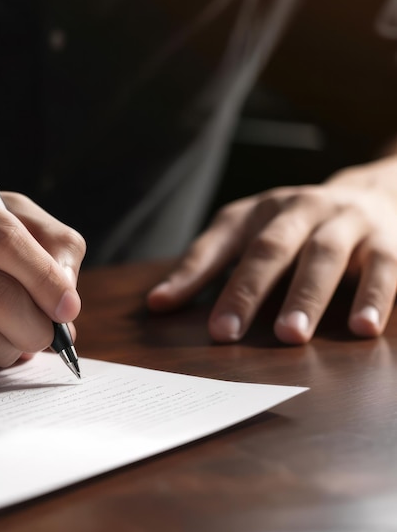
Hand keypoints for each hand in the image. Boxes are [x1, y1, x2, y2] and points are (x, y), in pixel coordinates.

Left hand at [147, 156, 396, 342]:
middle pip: (270, 249)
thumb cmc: (296, 226)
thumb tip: (157, 304)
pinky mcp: (388, 240)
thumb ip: (204, 265)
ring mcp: (345, 222)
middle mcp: (300, 209)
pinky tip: (362, 328)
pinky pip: (383, 268)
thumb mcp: (247, 233)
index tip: (164, 308)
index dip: (193, 275)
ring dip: (305, 297)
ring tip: (289, 336)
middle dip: (247, 291)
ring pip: (322, 257)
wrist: (375, 194)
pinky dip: (373, 297)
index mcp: (260, 211)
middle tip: (226, 332)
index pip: (220, 241)